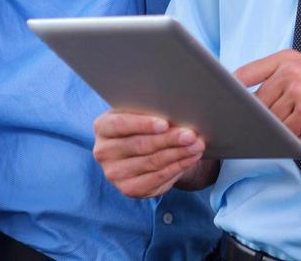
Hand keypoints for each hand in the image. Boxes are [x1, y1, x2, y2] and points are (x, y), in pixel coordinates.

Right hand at [92, 110, 207, 197]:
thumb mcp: (143, 114)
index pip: (121, 124)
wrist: (145, 150)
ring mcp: (114, 172)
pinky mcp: (127, 188)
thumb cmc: (145, 125)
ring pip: (151, 162)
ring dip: (178, 154)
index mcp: (103, 126)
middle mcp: (103, 151)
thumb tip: (178, 111)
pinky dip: (177, 167)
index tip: (165, 124)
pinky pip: (156, 178)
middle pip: (140, 145)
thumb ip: (152, 111)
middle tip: (191, 135)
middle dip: (169, 139)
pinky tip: (190, 159)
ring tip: (197, 145)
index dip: (143, 124)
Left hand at [235, 49, 300, 141]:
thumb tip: (248, 101)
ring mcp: (299, 93)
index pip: (245, 74)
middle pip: (257, 104)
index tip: (223, 104)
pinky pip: (287, 133)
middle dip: (264, 118)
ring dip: (283, 128)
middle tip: (277, 123)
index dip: (231, 91)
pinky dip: (295, 136)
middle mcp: (290, 72)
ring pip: (271, 120)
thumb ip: (279, 79)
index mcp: (287, 59)